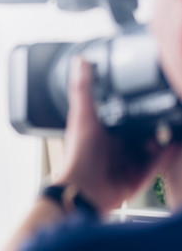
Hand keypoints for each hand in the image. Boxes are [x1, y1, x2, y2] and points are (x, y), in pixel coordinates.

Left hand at [55, 57, 171, 212]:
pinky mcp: (142, 173)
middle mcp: (120, 142)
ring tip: (174, 124)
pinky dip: (169, 153)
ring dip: (166, 134)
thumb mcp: (83, 116)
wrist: (84, 190)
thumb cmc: (78, 156)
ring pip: (157, 142)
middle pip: (146, 126)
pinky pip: (161, 161)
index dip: (141, 101)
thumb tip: (81, 60)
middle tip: (168, 108)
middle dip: (158, 119)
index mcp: (106, 127)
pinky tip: (174, 144)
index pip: (128, 110)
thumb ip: (84, 88)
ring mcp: (132, 157)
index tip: (154, 88)